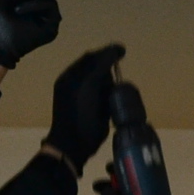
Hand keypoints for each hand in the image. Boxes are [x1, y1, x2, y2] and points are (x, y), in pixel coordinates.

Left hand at [45, 44, 125, 169]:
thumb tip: (115, 50)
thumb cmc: (79, 113)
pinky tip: (115, 100)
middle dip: (108, 70)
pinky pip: (105, 97)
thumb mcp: (89, 83)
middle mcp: (76, 85)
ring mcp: (83, 98)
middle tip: (118, 73)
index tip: (122, 52)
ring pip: (102, 83)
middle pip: (97, 70)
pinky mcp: (93, 111)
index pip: (91, 58)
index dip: (106, 53)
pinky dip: (112, 96)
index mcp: (71, 76)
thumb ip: (100, 64)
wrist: (73, 145)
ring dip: (110, 83)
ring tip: (116, 88)